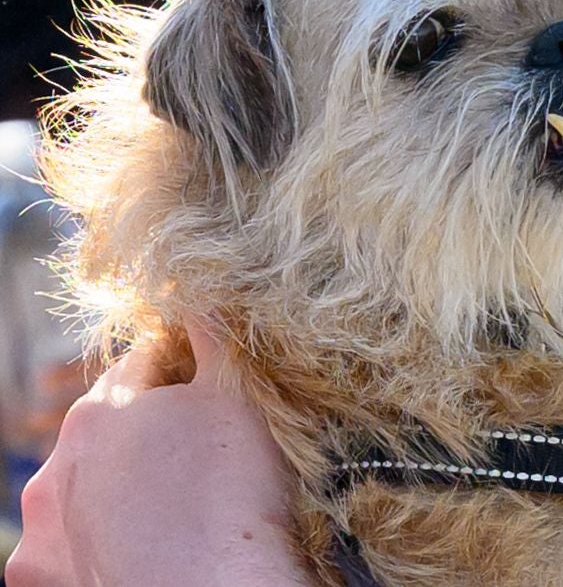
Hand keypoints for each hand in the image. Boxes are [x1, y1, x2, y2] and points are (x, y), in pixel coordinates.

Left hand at [6, 319, 311, 586]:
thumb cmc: (235, 494)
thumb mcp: (240, 395)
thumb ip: (218, 334)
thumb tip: (204, 286)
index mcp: (104, 409)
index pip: (143, 364)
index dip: (184, 372)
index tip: (216, 395)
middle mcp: (59, 464)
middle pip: (107, 428)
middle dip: (147, 433)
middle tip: (201, 456)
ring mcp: (44, 527)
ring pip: (82, 488)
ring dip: (115, 489)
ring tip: (174, 510)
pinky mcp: (40, 578)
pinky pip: (68, 546)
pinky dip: (96, 543)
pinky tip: (142, 546)